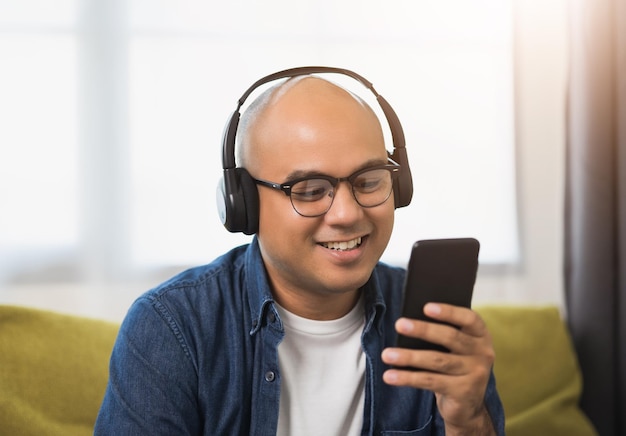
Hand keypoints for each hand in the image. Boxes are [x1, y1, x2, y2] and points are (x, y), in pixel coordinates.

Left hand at [381, 303, 495, 434]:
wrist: (467, 404)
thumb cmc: (453, 364)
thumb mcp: (453, 348)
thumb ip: (441, 334)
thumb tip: (409, 321)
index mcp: (480, 335)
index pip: (469, 318)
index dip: (449, 312)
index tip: (426, 307)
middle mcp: (482, 353)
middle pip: (451, 338)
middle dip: (423, 330)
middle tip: (399, 324)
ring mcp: (476, 374)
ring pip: (437, 361)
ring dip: (409, 357)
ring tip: (387, 355)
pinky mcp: (464, 393)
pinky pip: (431, 381)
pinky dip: (408, 378)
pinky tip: (390, 376)